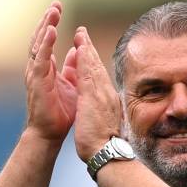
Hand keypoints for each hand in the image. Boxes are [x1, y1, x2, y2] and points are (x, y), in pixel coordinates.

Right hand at [24, 0, 77, 143]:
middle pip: (41, 39)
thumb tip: (78, 51)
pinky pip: (41, 59)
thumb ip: (73, 68)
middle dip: (47, 20)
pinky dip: (46, 44)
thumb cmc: (61, 112)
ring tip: (53, 13)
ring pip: (39, 45)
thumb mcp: (72, 85)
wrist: (51, 133)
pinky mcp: (37, 83)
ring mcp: (36, 75)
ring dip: (45, 27)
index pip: (47, 41)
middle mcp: (38, 69)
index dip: (51, 24)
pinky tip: (51, 32)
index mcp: (46, 69)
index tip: (58, 8)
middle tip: (55, 4)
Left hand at [73, 27, 122, 160]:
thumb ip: (101, 112)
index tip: (87, 51)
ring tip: (80, 34)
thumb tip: (100, 110)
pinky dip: (84, 59)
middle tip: (83, 33)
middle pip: (98, 67)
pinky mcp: (93, 97)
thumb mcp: (102, 123)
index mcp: (107, 100)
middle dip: (90, 50)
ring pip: (93, 66)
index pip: (99, 77)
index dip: (93, 62)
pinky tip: (79, 48)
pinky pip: (88, 73)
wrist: (106, 153)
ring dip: (86, 49)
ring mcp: (101, 94)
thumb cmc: (104, 144)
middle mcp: (107, 94)